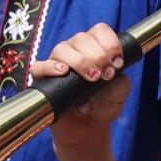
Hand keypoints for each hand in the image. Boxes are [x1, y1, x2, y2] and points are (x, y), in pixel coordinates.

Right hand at [32, 23, 133, 144]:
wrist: (88, 129)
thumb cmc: (104, 105)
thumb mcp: (120, 92)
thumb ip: (120, 80)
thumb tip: (107, 76)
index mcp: (95, 48)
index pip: (100, 31)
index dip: (110, 43)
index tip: (118, 63)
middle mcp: (75, 51)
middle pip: (81, 38)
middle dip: (98, 55)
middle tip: (106, 75)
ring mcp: (57, 63)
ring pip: (62, 49)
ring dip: (80, 61)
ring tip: (92, 78)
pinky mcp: (43, 79)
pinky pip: (39, 66)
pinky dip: (50, 67)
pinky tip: (63, 72)